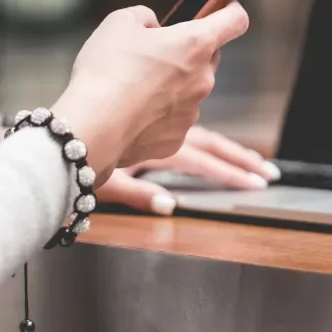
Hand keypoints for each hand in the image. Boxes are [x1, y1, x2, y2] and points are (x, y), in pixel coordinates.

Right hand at [52, 2, 249, 183]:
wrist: (93, 126)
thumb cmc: (106, 69)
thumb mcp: (119, 22)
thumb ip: (145, 17)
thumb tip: (154, 28)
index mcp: (195, 44)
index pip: (235, 21)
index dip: (232, 10)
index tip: (225, 7)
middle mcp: (202, 79)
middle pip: (208, 57)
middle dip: (188, 52)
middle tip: (154, 53)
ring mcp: (192, 113)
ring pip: (189, 91)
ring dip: (171, 85)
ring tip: (132, 87)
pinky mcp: (176, 139)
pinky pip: (172, 120)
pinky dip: (156, 114)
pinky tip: (130, 112)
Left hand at [94, 126, 280, 214]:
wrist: (62, 127)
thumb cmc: (80, 156)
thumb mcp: (107, 180)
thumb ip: (138, 194)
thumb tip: (168, 206)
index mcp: (160, 146)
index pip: (205, 159)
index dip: (233, 170)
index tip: (261, 180)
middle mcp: (164, 133)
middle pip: (213, 145)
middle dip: (242, 161)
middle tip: (269, 175)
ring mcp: (161, 126)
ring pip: (204, 135)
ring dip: (230, 151)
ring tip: (256, 166)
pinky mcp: (152, 125)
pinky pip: (186, 128)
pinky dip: (206, 144)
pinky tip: (216, 151)